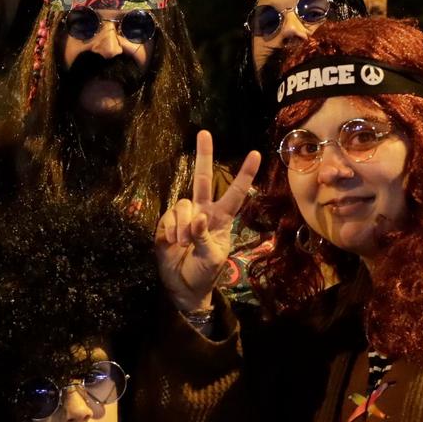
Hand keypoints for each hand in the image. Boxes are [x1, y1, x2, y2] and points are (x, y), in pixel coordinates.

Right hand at [154, 131, 261, 313]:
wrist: (184, 288)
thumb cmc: (205, 273)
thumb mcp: (213, 258)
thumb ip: (206, 236)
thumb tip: (197, 216)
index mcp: (222, 219)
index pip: (235, 193)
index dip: (244, 174)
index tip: (256, 154)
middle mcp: (203, 212)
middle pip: (203, 178)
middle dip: (203, 155)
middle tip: (204, 133)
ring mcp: (184, 216)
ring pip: (184, 203)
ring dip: (184, 225)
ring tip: (185, 244)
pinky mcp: (166, 223)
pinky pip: (170, 216)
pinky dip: (172, 230)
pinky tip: (173, 242)